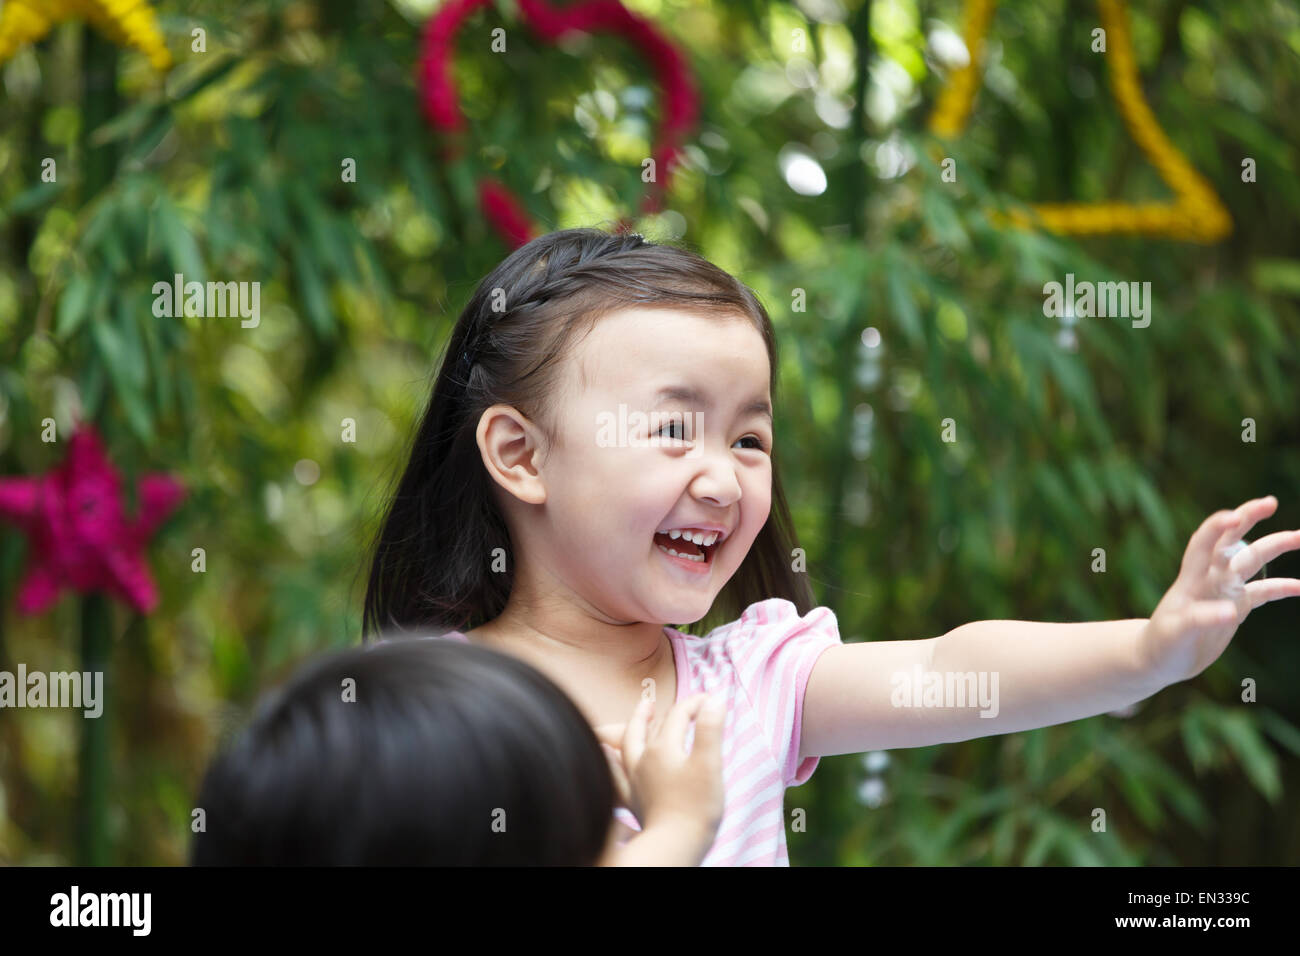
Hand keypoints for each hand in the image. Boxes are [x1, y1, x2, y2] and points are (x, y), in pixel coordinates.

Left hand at [600, 693, 724, 843]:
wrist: (673, 847)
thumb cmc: (695, 808)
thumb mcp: (710, 764)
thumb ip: (710, 729)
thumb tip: (713, 700)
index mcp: (664, 748)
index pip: (679, 714)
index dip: (695, 703)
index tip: (711, 700)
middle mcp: (644, 759)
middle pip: (655, 726)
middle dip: (669, 711)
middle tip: (679, 704)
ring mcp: (636, 780)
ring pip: (632, 742)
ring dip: (638, 722)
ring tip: (644, 710)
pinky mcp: (634, 800)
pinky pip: (617, 773)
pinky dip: (612, 758)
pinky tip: (606, 752)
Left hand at [1140, 495, 1299, 685]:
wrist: (1160, 659)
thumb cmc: (1162, 643)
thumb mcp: (1177, 632)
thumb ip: (1202, 619)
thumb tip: (1230, 612)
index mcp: (1192, 579)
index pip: (1204, 543)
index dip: (1217, 527)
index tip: (1235, 516)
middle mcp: (1210, 577)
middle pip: (1232, 541)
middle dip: (1249, 519)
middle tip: (1270, 501)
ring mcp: (1224, 590)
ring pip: (1253, 561)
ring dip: (1275, 547)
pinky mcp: (1236, 606)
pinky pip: (1263, 591)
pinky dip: (1282, 588)